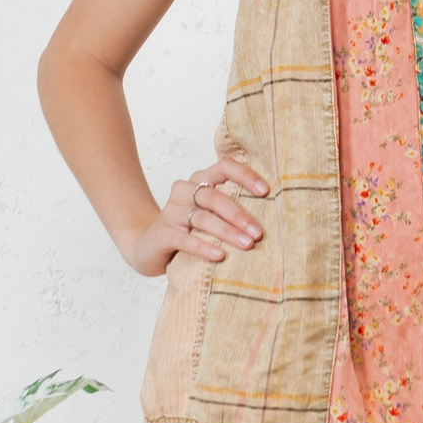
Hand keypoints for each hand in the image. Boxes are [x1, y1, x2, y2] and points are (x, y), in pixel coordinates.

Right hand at [122, 158, 268, 276]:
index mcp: (200, 180)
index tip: (265, 191)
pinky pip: (186, 239)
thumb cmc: (188, 229)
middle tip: (258, 232)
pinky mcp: (164, 233)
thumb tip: (274, 213)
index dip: (245, 175)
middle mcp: (184, 190)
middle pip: (214, 196)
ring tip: (247, 245)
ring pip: (203, 218)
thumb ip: (232, 206)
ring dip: (227, 232)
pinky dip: (204, 247)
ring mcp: (172, 211)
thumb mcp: (211, 213)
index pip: (224, 167)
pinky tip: (220, 255)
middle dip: (239, 214)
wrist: (148, 246)